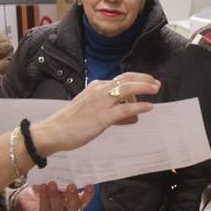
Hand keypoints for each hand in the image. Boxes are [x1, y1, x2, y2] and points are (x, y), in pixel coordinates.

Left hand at [11, 182, 91, 210]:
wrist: (29, 197)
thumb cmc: (46, 188)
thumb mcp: (57, 182)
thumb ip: (64, 180)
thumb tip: (68, 170)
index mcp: (75, 203)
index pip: (85, 200)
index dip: (88, 194)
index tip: (89, 185)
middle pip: (74, 208)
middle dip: (73, 197)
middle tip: (71, 185)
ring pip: (58, 210)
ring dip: (55, 196)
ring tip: (52, 184)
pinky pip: (45, 210)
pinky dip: (44, 198)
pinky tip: (43, 188)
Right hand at [31, 73, 160, 154]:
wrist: (54, 131)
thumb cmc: (71, 123)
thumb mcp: (93, 112)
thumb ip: (114, 113)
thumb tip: (133, 117)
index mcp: (96, 87)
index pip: (120, 79)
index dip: (137, 79)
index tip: (148, 81)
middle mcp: (99, 91)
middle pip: (127, 79)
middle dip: (144, 79)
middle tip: (157, 83)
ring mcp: (101, 103)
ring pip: (128, 90)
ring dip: (144, 88)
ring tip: (155, 90)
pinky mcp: (103, 117)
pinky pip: (125, 109)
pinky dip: (139, 107)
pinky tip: (148, 107)